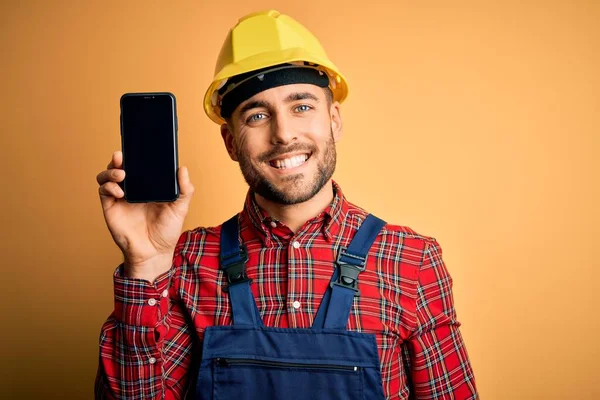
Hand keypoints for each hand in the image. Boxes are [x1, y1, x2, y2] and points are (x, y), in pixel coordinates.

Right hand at [96, 151, 194, 281]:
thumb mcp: (180, 208)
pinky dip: (108, 187)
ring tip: (122, 174)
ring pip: (107, 175)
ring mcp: (120, 197)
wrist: (154, 253)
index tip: (137, 146)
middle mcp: (133, 188)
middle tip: (123, 156)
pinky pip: (104, 191)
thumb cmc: (167, 231)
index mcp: (148, 185)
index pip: (139, 165)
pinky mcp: (111, 207)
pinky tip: (120, 191)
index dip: (135, 155)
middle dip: (119, 158)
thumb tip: (183, 169)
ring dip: (111, 170)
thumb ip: (184, 190)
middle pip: (120, 166)